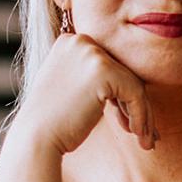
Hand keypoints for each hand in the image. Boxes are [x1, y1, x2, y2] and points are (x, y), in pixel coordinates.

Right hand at [12, 32, 156, 155]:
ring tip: (145, 140)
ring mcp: (92, 53)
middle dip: (134, 105)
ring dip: (142, 114)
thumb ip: (94, 80)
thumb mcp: (71, 89)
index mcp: (70, 42)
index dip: (121, 96)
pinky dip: (141, 116)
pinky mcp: (104, 70)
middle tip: (142, 132)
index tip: (125, 121)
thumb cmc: (53, 123)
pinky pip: (136, 93)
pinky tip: (138, 136)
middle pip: (123, 72)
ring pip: (133, 83)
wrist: (36, 138)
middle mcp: (81, 41)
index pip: (109, 65)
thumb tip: (133, 86)